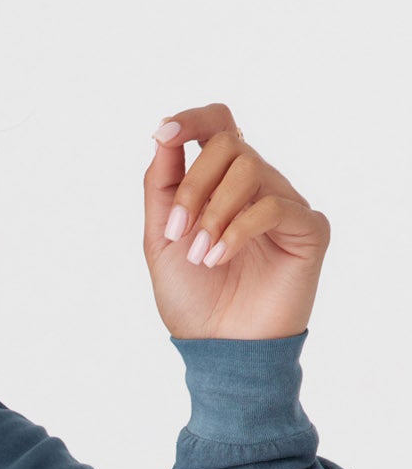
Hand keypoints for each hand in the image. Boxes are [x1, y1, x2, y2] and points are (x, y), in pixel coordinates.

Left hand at [143, 102, 328, 339]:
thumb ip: (161, 186)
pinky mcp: (308, 228)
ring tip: (200, 257)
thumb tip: (162, 135)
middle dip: (193, 186)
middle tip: (175, 233)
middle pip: (228, 145)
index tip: (163, 134)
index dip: (193, 119)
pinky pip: (273, 205)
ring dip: (214, 213)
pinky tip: (220, 258)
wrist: (220, 349)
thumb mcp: (160, 239)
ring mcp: (285, 204)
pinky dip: (238, 230)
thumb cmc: (192, 298)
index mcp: (222, 184)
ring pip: (249, 169)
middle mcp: (257, 186)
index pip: (219, 125)